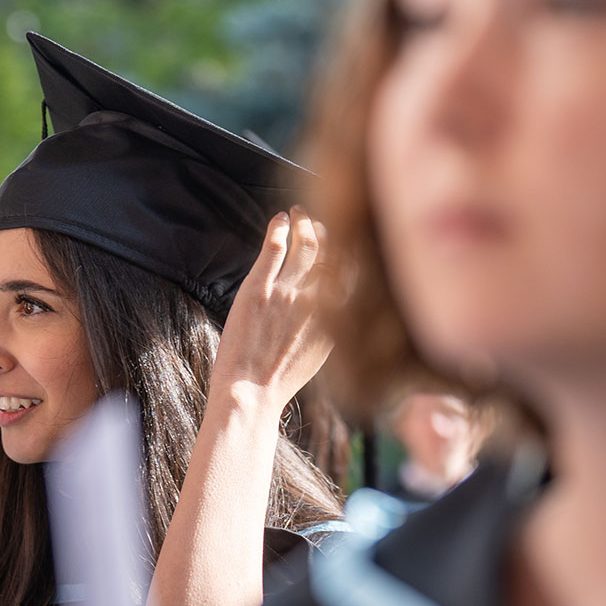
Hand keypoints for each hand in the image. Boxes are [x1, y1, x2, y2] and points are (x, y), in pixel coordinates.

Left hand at [213, 206, 334, 414]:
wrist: (251, 392)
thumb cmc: (280, 380)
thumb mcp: (320, 353)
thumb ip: (330, 322)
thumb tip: (334, 304)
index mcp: (338, 317)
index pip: (354, 271)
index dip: (351, 250)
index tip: (343, 240)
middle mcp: (319, 300)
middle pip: (333, 252)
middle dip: (327, 230)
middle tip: (316, 220)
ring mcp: (288, 292)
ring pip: (305, 243)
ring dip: (303, 223)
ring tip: (298, 212)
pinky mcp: (259, 288)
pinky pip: (274, 247)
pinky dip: (279, 228)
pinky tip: (279, 219)